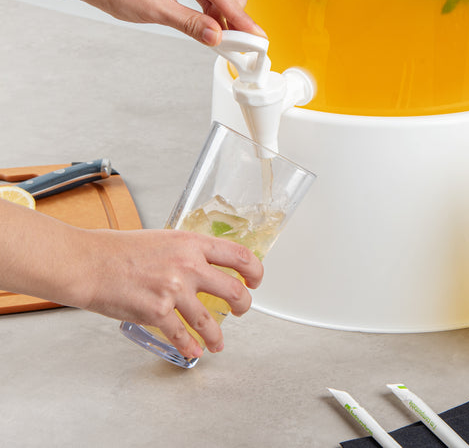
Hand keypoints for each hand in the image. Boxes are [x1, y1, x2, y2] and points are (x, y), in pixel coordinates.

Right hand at [79, 227, 263, 358]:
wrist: (91, 263)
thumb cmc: (121, 250)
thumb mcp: (165, 239)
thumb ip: (188, 252)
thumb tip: (207, 264)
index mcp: (192, 243)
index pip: (239, 255)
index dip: (255, 270)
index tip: (256, 280)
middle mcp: (188, 266)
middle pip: (234, 289)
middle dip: (244, 305)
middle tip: (242, 310)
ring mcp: (174, 290)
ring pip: (210, 320)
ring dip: (217, 336)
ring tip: (218, 342)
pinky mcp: (157, 312)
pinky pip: (182, 335)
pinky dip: (190, 347)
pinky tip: (194, 351)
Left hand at [82, 0, 265, 44]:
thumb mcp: (155, 10)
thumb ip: (191, 24)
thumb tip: (217, 37)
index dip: (240, 16)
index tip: (253, 36)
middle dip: (237, 8)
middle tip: (235, 35)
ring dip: (225, 9)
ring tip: (219, 33)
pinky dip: (213, 6)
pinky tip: (209, 22)